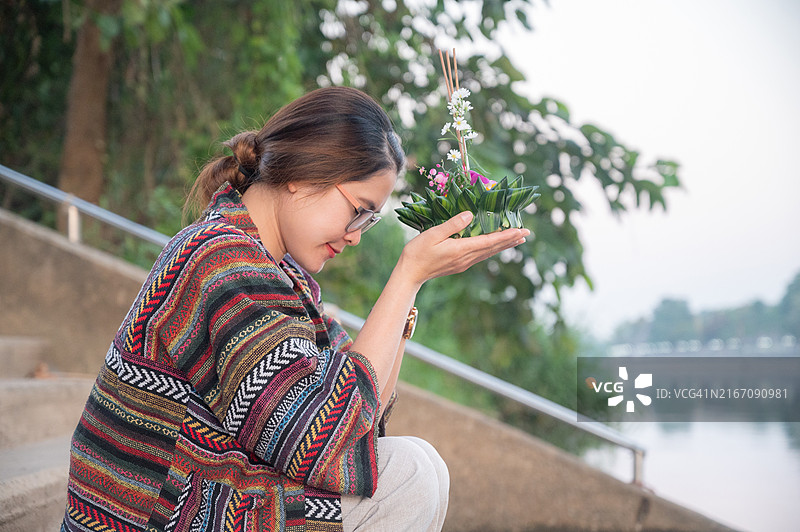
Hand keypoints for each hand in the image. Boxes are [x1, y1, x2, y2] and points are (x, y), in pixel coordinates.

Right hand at [397, 211, 529, 286]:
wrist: (409, 274)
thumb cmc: (417, 252)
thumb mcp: (433, 235)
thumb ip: (452, 224)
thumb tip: (470, 215)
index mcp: (462, 249)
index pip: (490, 241)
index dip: (507, 235)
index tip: (521, 230)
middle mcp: (466, 258)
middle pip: (493, 248)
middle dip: (511, 240)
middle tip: (526, 233)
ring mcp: (464, 263)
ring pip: (489, 252)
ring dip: (503, 245)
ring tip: (516, 239)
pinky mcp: (459, 264)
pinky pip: (481, 255)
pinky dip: (492, 249)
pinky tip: (494, 246)